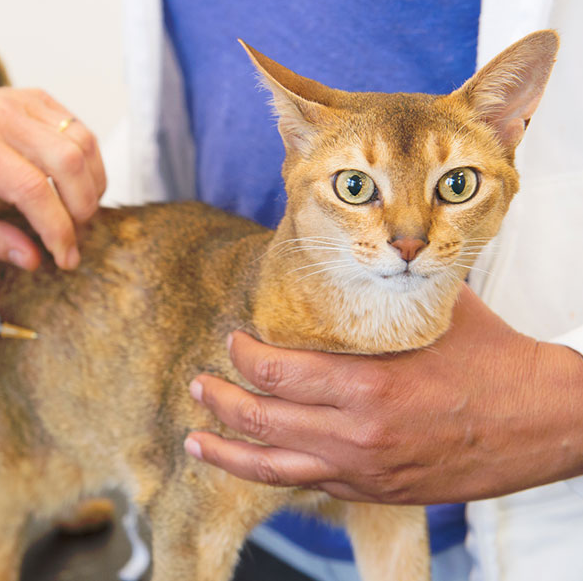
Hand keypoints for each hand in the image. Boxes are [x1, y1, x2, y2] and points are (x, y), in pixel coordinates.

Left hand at [0, 63, 105, 270]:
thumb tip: (30, 258)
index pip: (31, 189)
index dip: (57, 228)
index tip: (65, 256)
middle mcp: (1, 118)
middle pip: (67, 162)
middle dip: (82, 208)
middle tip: (74, 234)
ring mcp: (25, 103)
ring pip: (83, 145)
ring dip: (92, 187)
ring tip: (77, 212)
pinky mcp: (41, 100)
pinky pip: (82, 133)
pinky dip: (89, 166)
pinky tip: (76, 187)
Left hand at [185, 285, 582, 503]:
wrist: (547, 421)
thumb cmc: (493, 359)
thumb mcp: (434, 312)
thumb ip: (384, 288)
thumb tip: (351, 252)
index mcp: (367, 384)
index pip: (277, 372)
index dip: (243, 355)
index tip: (234, 339)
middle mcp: (357, 433)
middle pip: (262, 420)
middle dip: (219, 399)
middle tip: (200, 381)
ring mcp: (364, 469)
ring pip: (273, 468)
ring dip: (226, 451)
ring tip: (195, 437)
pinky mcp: (376, 491)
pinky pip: (310, 484)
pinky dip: (274, 470)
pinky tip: (254, 461)